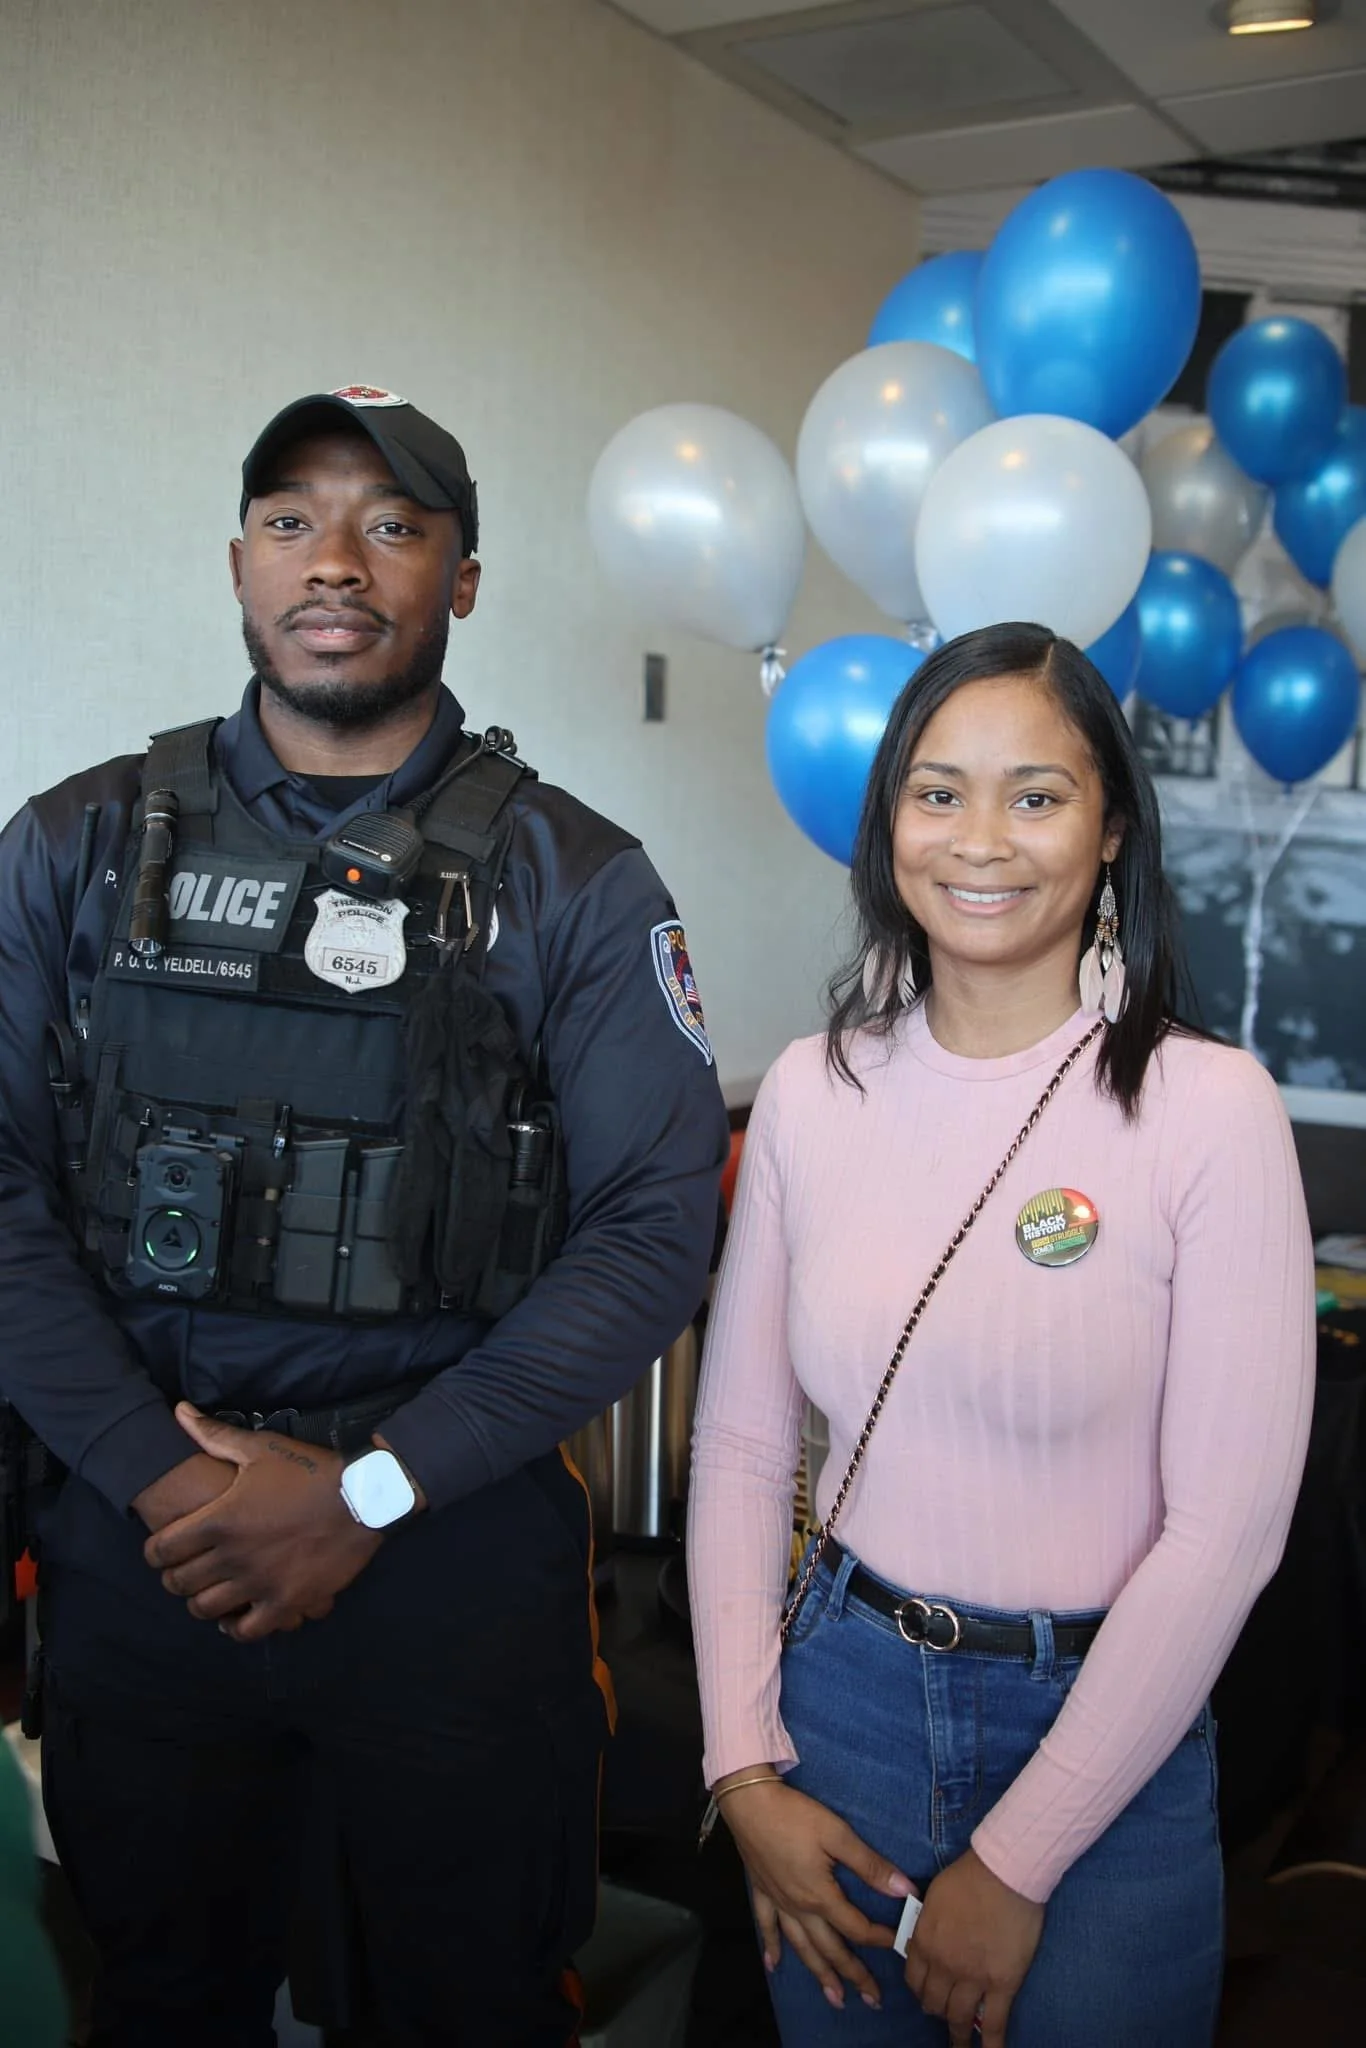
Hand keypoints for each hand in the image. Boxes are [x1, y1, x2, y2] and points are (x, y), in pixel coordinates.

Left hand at [142, 1404, 382, 1641]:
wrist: (362, 1498)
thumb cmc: (308, 1472)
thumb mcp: (260, 1449)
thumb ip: (214, 1435)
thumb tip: (178, 1412)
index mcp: (218, 1521)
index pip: (162, 1550)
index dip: (154, 1552)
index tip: (162, 1549)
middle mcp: (231, 1557)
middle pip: (179, 1583)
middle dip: (174, 1577)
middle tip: (184, 1570)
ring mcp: (258, 1584)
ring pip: (206, 1609)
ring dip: (200, 1601)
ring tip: (208, 1591)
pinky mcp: (285, 1603)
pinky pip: (247, 1631)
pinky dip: (234, 1628)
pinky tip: (235, 1617)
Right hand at [720, 1772, 912, 2012]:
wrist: (748, 1802)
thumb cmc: (795, 1815)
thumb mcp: (838, 1834)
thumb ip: (870, 1865)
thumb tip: (905, 1891)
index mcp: (820, 1896)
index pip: (856, 1927)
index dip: (879, 1938)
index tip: (898, 1946)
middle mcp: (799, 1908)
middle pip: (829, 1948)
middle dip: (852, 1974)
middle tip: (872, 1999)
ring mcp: (778, 1902)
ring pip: (801, 1947)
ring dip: (819, 1973)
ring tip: (834, 1998)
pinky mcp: (761, 1891)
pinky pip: (767, 1927)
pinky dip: (771, 1947)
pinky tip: (774, 1966)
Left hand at [903, 1848, 1043, 2047]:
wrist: (1004, 1872)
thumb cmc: (968, 1876)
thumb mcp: (933, 1897)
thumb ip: (926, 1925)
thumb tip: (925, 1939)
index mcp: (923, 1942)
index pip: (914, 1980)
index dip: (920, 1989)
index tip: (927, 1991)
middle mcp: (943, 1966)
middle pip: (933, 2003)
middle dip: (936, 2010)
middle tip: (944, 2012)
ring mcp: (973, 1978)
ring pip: (958, 2017)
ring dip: (957, 2034)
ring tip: (959, 2045)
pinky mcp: (1002, 1983)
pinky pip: (994, 2022)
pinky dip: (992, 2044)